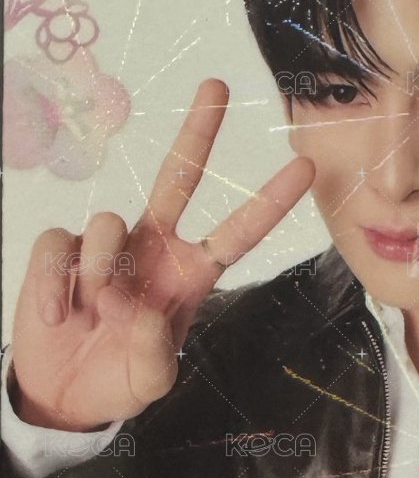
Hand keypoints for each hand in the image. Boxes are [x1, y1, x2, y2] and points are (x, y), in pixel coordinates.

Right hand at [10, 78, 314, 430]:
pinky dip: (55, 283)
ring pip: (106, 222)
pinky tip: (58, 313)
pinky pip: (59, 244)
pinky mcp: (61, 252)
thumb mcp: (150, 381)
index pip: (236, 234)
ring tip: (94, 312)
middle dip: (197, 133)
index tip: (304, 168)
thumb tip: (141, 309)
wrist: (62, 392)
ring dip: (99, 272)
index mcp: (189, 276)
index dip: (268, 203)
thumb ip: (154, 353)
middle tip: (218, 86)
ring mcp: (107, 248)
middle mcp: (153, 250)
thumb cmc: (118, 380)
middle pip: (178, 178)